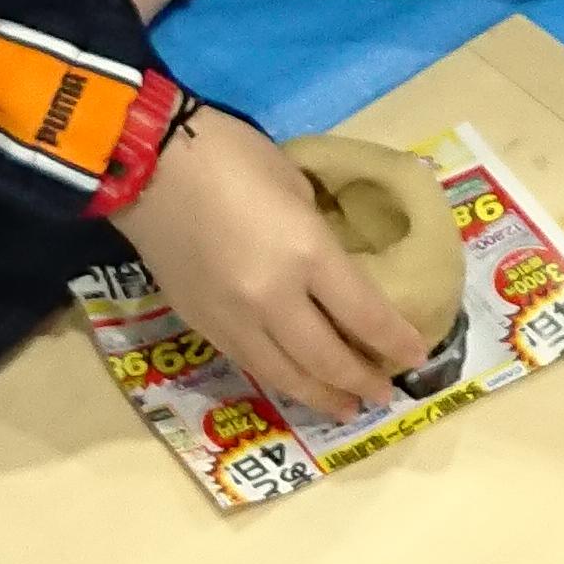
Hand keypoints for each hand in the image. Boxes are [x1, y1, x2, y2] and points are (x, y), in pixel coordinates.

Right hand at [107, 104, 429, 416]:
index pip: (364, 315)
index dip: (394, 340)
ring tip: (345, 407)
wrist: (146, 163)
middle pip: (326, 358)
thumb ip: (317, 237)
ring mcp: (232, 318)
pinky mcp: (201, 323)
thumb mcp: (295, 185)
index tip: (417, 354)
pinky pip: (249, 363)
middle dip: (360, 381)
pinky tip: (294, 382)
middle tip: (382, 393)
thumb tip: (332, 270)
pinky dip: (279, 378)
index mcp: (306, 254)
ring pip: (285, 374)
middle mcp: (272, 299)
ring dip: (320, 395)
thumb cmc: (229, 156)